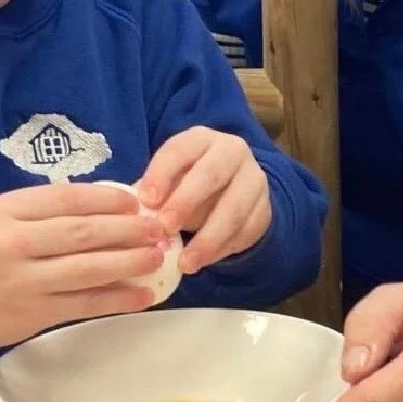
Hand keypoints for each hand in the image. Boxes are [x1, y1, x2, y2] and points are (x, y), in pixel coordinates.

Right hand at [0, 183, 167, 355]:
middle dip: (126, 229)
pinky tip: (143, 294)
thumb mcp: (3, 216)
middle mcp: (14, 244)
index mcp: (7, 211)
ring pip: (86, 270)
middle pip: (81, 233)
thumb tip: (110, 203)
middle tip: (158, 227)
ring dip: (128, 262)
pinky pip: (84, 305)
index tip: (136, 200)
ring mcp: (24, 283)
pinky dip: (116, 299)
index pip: (66, 199)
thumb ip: (46, 208)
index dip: (106, 199)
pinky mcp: (33, 317)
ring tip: (157, 256)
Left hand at [136, 126, 270, 274]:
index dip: (162, 173)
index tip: (146, 200)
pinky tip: (203, 262)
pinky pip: (246, 231)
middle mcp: (231, 151)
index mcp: (200, 138)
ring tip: (185, 263)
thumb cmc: (188, 183)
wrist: (232, 190)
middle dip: (186, 201)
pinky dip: (223, 249)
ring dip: (208, 238)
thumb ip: (154, 196)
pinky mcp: (264, 208)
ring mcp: (253, 178)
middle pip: (211, 173)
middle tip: (165, 228)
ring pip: (234, 208)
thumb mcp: (169, 180)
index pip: (180, 149)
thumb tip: (138, 218)